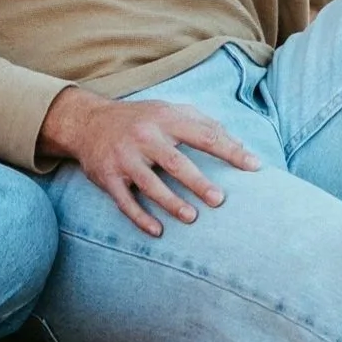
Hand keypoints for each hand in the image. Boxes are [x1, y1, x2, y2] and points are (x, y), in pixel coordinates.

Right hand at [38, 84, 259, 236]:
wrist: (87, 122)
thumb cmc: (140, 119)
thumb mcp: (169, 111)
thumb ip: (203, 123)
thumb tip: (239, 143)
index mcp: (165, 119)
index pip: (204, 134)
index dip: (231, 150)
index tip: (254, 166)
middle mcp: (144, 137)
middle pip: (175, 162)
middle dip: (198, 181)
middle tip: (219, 199)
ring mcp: (124, 157)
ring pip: (150, 184)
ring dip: (171, 202)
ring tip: (192, 217)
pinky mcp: (107, 176)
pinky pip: (124, 201)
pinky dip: (140, 217)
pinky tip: (157, 230)